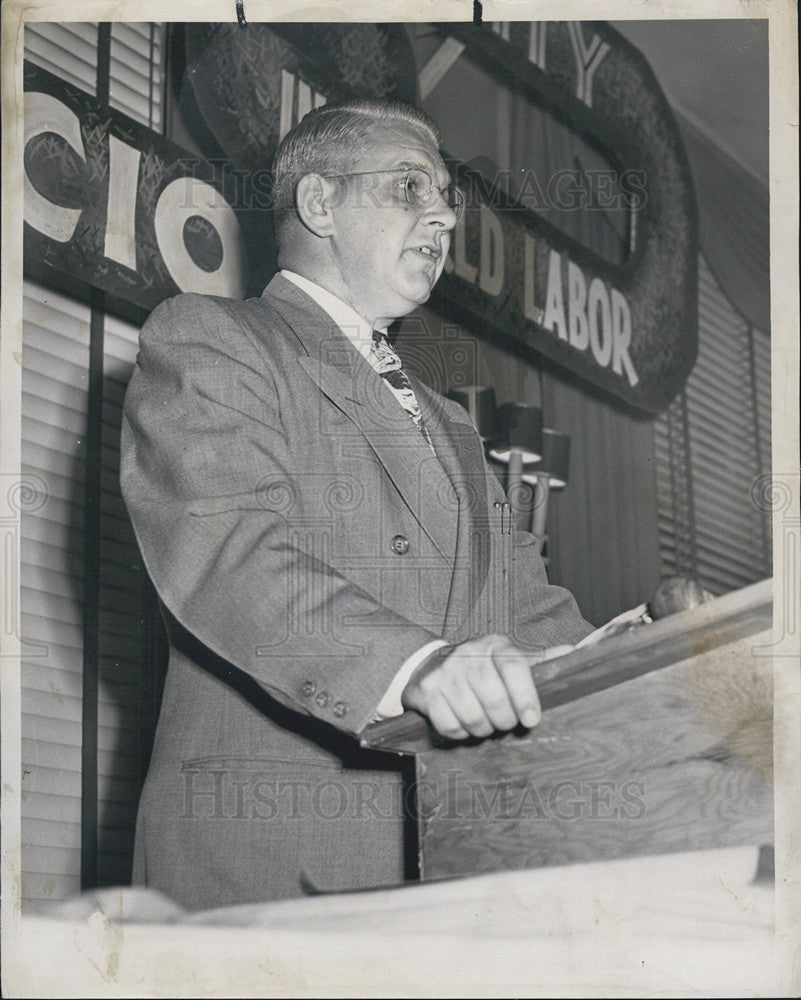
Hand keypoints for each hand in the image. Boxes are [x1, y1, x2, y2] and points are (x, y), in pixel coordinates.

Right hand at [401, 635, 571, 740]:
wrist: (428, 664)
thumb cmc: (479, 666)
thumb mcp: (508, 657)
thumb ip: (539, 660)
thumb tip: (574, 653)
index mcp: (494, 644)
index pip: (514, 666)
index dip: (526, 696)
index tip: (532, 719)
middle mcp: (467, 654)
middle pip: (495, 700)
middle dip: (505, 721)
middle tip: (505, 722)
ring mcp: (445, 673)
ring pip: (474, 718)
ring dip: (483, 729)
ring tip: (485, 722)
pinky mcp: (427, 692)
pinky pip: (451, 726)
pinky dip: (461, 733)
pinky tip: (464, 724)